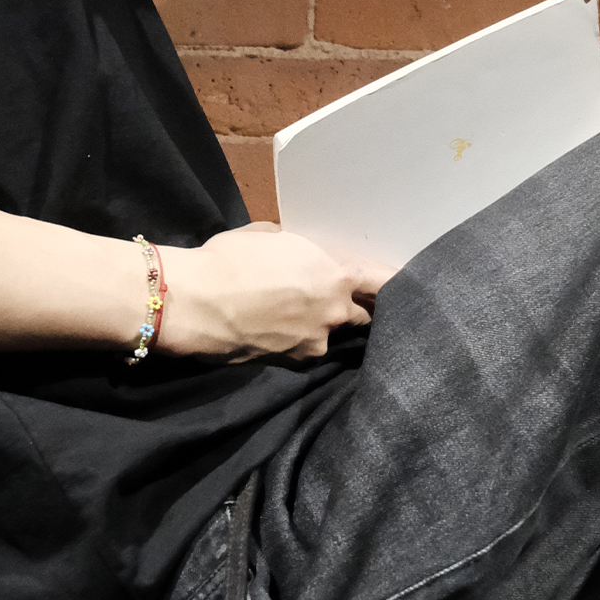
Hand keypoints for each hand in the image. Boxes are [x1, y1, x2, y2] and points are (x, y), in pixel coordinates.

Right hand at [157, 223, 393, 361]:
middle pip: (366, 313)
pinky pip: (307, 349)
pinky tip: (278, 329)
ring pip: (333, 334)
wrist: (193, 303)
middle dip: (360, 306)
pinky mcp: (293, 363)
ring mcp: (316, 343)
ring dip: (325, 326)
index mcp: (337, 274)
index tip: (405, 284)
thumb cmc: (229, 259)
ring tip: (300, 314)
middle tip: (352, 298)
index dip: (396, 282)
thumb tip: (304, 258)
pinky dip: (300, 341)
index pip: (385, 281)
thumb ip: (302, 250)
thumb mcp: (272, 236)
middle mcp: (335, 313)